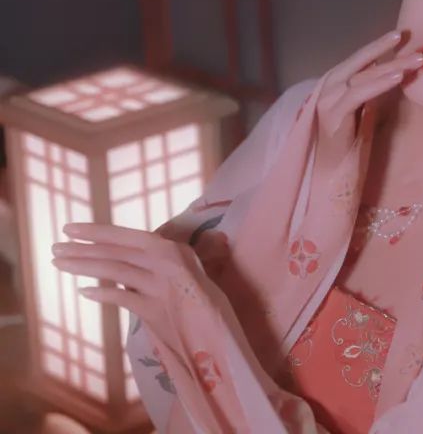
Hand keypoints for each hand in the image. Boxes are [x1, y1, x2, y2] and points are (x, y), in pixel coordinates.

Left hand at [51, 222, 216, 337]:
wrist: (225, 336)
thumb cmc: (210, 303)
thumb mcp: (193, 272)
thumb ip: (168, 261)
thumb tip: (141, 251)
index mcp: (175, 249)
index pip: (128, 236)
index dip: (97, 231)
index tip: (71, 229)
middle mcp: (167, 263)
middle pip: (116, 252)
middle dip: (83, 249)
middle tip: (55, 248)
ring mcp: (160, 288)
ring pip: (115, 271)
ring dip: (84, 267)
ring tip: (60, 264)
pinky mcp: (155, 312)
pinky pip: (122, 299)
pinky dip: (102, 294)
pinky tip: (85, 291)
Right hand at [313, 29, 422, 167]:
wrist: (329, 170)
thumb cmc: (348, 139)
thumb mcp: (362, 108)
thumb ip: (370, 89)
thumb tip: (392, 70)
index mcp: (335, 81)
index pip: (360, 58)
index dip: (379, 45)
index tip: (401, 34)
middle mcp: (329, 85)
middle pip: (361, 61)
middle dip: (386, 48)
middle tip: (410, 37)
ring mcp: (328, 99)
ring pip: (363, 76)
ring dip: (391, 66)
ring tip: (414, 60)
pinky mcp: (333, 115)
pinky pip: (358, 94)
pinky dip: (379, 84)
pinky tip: (397, 78)